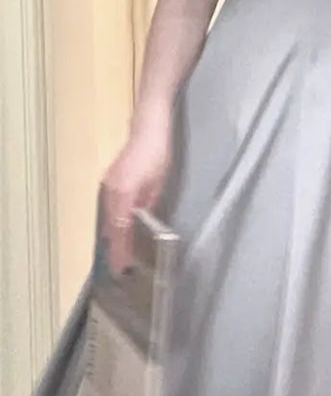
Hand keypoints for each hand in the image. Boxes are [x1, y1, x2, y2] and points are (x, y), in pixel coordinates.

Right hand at [100, 120, 172, 276]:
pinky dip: (113, 220)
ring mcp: (107, 185)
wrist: (147, 128)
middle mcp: (110, 192)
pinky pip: (109, 207)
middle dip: (115, 246)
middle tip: (120, 266)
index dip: (120, 250)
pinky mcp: (109, 180)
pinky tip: (119, 228)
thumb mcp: (158, 183)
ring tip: (120, 252)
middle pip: (110, 225)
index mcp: (124, 194)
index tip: (121, 267)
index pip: (120, 229)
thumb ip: (148, 205)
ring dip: (113, 234)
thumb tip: (141, 221)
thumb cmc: (158, 154)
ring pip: (108, 217)